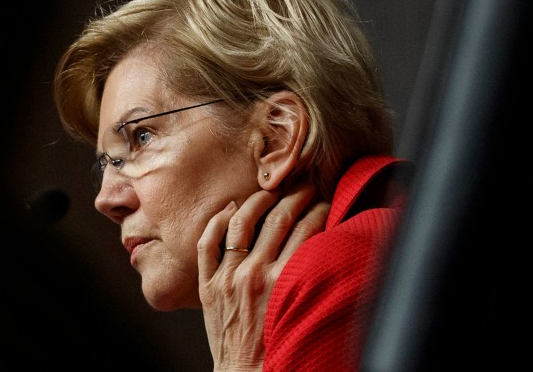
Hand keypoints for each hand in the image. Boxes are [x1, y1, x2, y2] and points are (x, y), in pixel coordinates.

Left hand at [197, 183, 328, 370]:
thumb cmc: (278, 345)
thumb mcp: (302, 309)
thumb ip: (309, 276)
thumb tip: (324, 242)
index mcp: (283, 281)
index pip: (306, 230)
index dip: (319, 209)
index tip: (325, 200)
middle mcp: (254, 274)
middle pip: (278, 219)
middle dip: (296, 197)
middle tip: (305, 187)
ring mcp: (227, 277)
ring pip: (242, 222)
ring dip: (259, 200)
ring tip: (271, 191)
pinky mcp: (207, 284)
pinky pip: (207, 243)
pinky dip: (216, 221)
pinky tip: (229, 208)